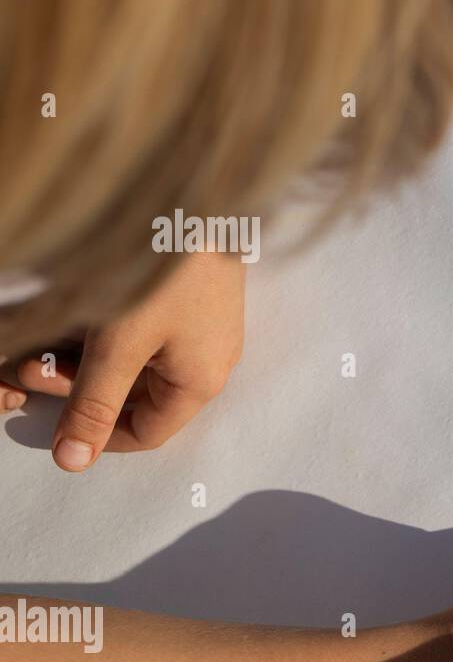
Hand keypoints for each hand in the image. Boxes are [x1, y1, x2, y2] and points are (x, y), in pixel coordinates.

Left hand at [0, 251, 244, 469]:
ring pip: (142, 361)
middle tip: (31, 366)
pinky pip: (153, 332)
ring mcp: (209, 326)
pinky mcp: (200, 296)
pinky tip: (88, 311)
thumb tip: (74, 463)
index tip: (51, 418)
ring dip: (91, 358)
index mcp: (202, 383)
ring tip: (46, 336)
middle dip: (81, 387)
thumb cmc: (164, 274)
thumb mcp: (117, 347)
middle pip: (142, 396)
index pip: (149, 433)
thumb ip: (94, 406)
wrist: (199, 198)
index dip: (96, 434)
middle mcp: (214, 360)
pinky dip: (115, 332)